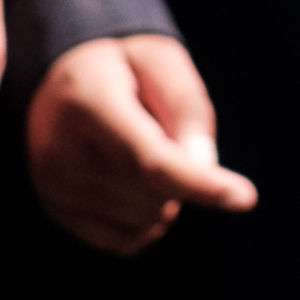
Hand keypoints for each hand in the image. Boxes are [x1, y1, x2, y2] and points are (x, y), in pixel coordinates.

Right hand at [24, 34, 254, 258]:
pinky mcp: (56, 209)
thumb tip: (202, 166)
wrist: (60, 78)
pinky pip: (128, 240)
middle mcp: (59, 150)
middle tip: (161, 131)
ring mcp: (53, 185)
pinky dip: (148, 219)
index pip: (148, 159)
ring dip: (165, 196)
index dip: (199, 183)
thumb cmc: (122, 64)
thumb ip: (186, 106)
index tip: (246, 197)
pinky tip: (133, 182)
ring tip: (139, 149)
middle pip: (153, 194)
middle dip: (183, 174)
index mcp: (86, 102)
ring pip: (145, 221)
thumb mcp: (160, 58)